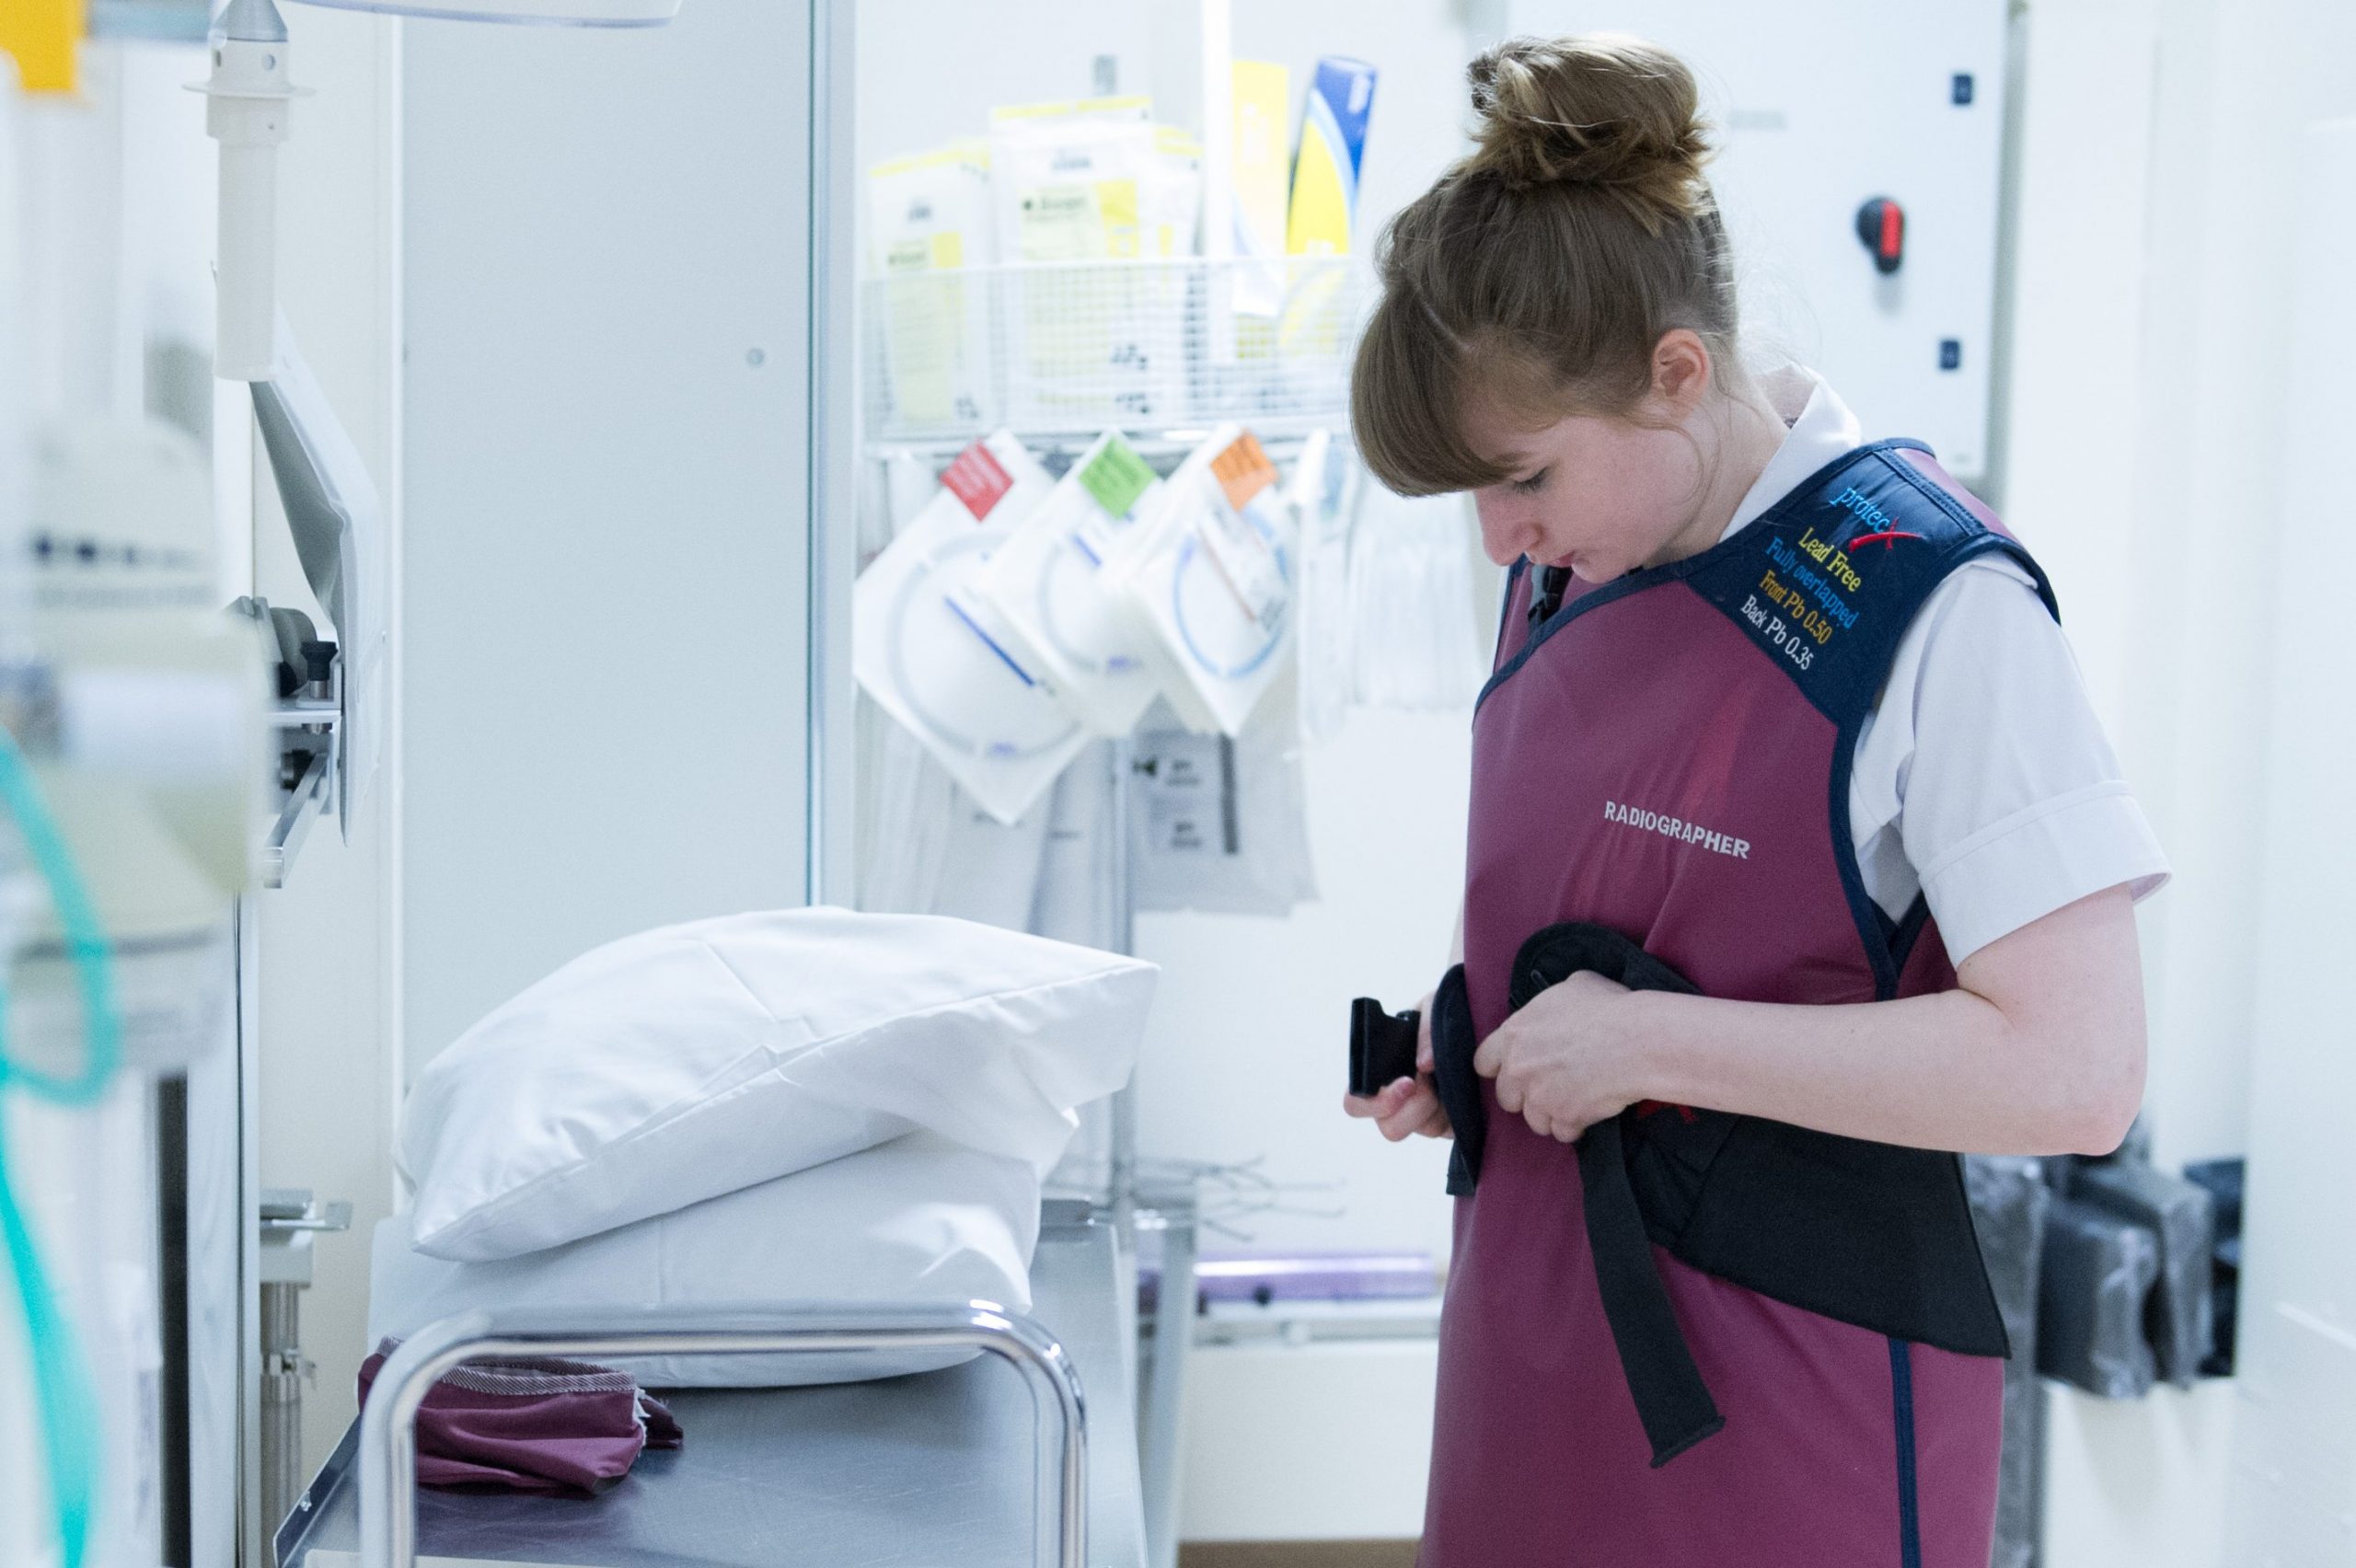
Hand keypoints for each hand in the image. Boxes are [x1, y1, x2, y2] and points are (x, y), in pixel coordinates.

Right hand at [1341, 990, 1451, 1140]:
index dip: (1373, 1102)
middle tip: (1431, 1083)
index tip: (1407, 1083)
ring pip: (1424, 1130)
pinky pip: (1451, 1130)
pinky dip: (1460, 1110)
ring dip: (1439, 1106)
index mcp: (1380, 1074)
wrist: (1480, 1026)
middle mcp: (1398, 1101)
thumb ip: (1425, 1027)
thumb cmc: (1444, 1014)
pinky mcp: (1451, 1125)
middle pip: (1389, 1128)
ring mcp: (1425, 1116)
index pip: (1356, 1102)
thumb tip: (1423, 1064)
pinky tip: (1465, 1087)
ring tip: (1451, 1078)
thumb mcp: (1434, 1006)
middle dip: (1413, 1108)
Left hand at [1471, 971, 1641, 1142]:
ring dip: (1550, 1114)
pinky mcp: (1564, 1119)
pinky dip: (1574, 1126)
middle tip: (1548, 1087)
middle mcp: (1519, 1069)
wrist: (1636, 1042)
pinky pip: (1562, 1132)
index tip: (1510, 1069)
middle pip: (1506, 1097)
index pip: (1483, 1061)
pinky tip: (1588, 1113)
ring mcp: (1539, 1097)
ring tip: (1572, 1100)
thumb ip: (1553, 1003)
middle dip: (1525, 1095)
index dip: (1496, 1067)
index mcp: (1514, 1034)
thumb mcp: (1574, 986)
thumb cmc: (1608, 1008)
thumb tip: (1561, 1005)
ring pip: (1534, 1119)